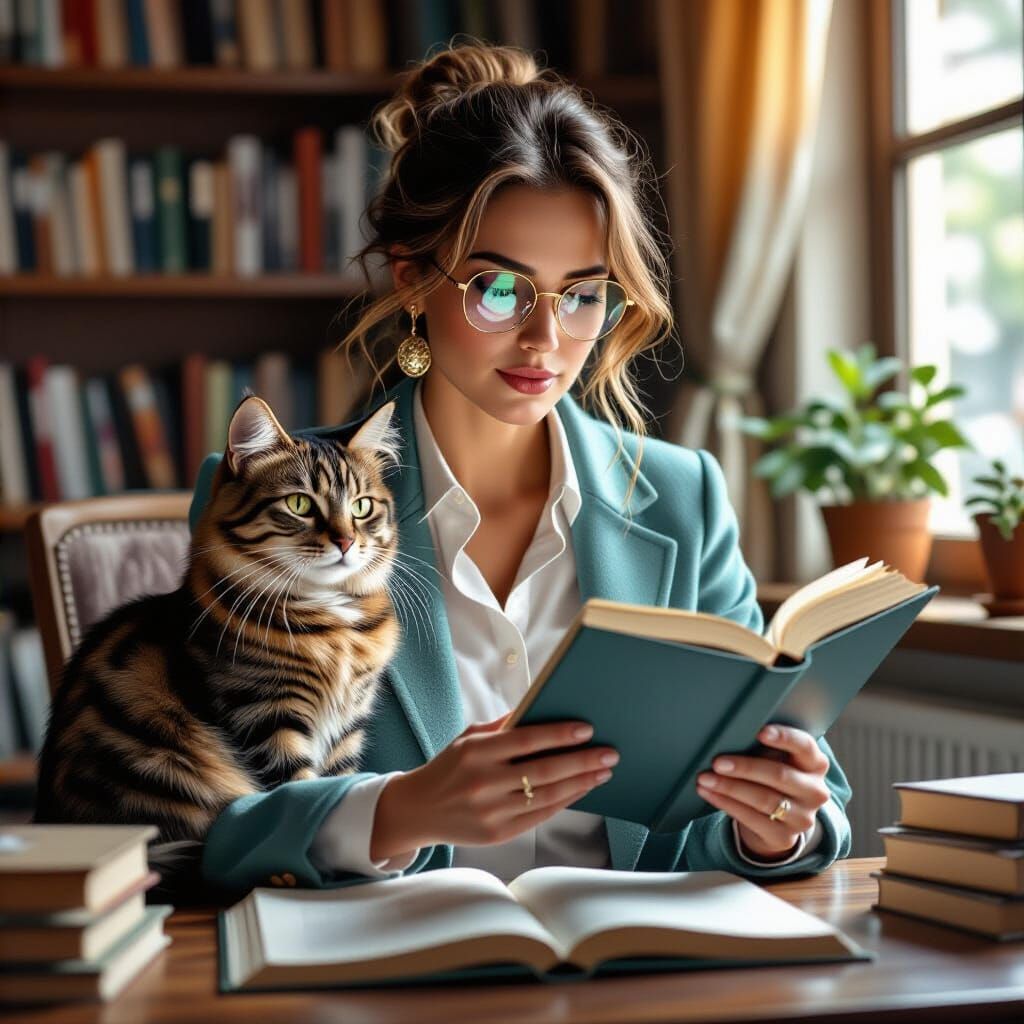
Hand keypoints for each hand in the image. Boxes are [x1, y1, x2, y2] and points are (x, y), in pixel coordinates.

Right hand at [370, 712, 618, 859]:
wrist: (418, 809)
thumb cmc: (449, 767)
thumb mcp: (468, 738)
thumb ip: (502, 726)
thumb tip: (540, 708)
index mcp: (476, 752)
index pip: (526, 740)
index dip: (559, 735)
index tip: (587, 730)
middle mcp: (484, 782)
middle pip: (543, 771)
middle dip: (582, 762)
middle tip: (610, 753)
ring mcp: (491, 811)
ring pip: (547, 796)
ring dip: (580, 783)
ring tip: (603, 771)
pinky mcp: (498, 833)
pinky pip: (540, 816)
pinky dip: (565, 802)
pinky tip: (581, 789)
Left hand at [695, 724, 830, 860]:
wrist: (779, 821)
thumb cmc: (772, 778)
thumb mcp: (777, 760)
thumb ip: (766, 748)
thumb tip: (731, 735)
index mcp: (815, 764)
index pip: (804, 746)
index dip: (784, 737)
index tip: (760, 731)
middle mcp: (815, 791)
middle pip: (779, 775)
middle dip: (745, 767)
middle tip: (717, 762)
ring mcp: (802, 818)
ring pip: (763, 799)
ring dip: (729, 788)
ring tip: (705, 778)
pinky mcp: (784, 837)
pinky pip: (751, 819)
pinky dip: (726, 804)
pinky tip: (710, 794)